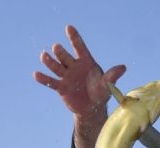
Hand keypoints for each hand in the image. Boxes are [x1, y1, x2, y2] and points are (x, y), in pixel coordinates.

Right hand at [33, 25, 125, 147]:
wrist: (92, 108)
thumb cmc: (101, 93)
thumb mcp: (108, 85)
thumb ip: (112, 76)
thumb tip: (123, 68)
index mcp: (86, 61)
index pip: (79, 47)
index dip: (74, 38)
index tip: (68, 27)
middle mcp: (74, 66)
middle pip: (66, 57)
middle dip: (61, 53)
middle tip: (56, 47)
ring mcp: (66, 76)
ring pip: (56, 67)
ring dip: (50, 62)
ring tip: (43, 55)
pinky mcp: (61, 87)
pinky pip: (51, 82)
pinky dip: (43, 79)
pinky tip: (36, 74)